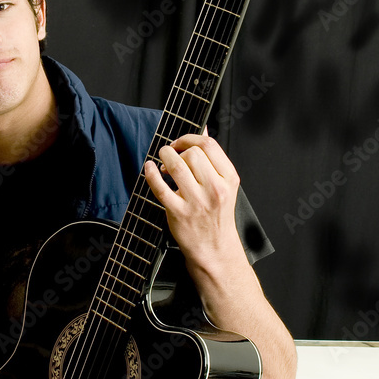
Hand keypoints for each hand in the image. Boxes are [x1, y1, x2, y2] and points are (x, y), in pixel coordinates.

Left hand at [143, 131, 247, 281]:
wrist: (214, 248)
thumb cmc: (217, 215)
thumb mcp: (224, 185)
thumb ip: (213, 159)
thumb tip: (202, 131)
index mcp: (229, 178)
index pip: (209, 145)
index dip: (190, 137)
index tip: (180, 142)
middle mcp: (215, 189)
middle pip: (192, 153)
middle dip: (176, 149)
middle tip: (170, 156)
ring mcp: (197, 201)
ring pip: (176, 166)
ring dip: (164, 157)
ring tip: (161, 161)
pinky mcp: (179, 212)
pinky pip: (160, 187)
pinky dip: (151, 174)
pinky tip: (150, 168)